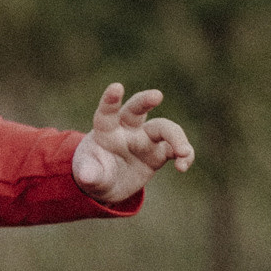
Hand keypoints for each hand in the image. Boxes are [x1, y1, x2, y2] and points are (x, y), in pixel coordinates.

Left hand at [72, 84, 194, 201]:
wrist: (107, 183)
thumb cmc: (93, 172)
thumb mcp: (88, 175)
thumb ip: (89, 173)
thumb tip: (85, 176)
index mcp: (106, 129)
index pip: (107, 111)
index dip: (111, 99)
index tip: (116, 87)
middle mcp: (127, 129)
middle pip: (137, 109)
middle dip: (145, 100)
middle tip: (156, 95)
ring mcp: (145, 139)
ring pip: (164, 128)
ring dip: (176, 138)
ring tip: (183, 154)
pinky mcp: (159, 153)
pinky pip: (176, 149)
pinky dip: (184, 155)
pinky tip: (183, 166)